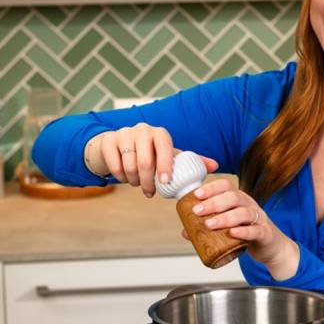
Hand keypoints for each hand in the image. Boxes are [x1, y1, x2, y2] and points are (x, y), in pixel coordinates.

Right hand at [87, 124, 217, 196]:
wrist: (119, 146)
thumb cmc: (151, 153)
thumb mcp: (170, 156)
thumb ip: (191, 161)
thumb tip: (215, 165)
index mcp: (160, 133)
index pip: (165, 148)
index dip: (165, 166)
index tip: (166, 182)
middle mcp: (142, 130)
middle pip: (145, 161)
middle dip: (148, 182)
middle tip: (150, 193)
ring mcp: (123, 133)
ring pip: (129, 165)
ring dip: (134, 181)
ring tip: (138, 184)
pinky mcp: (108, 140)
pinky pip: (113, 164)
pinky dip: (119, 176)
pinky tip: (124, 178)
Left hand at [181, 178, 299, 279]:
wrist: (271, 247)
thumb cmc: (247, 233)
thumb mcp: (228, 227)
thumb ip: (208, 228)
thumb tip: (185, 231)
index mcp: (239, 200)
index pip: (226, 186)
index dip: (212, 188)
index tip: (196, 195)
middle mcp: (249, 205)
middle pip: (233, 197)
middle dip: (213, 203)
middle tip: (197, 211)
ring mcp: (259, 219)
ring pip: (243, 213)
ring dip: (225, 218)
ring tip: (209, 224)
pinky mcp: (265, 233)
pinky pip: (255, 230)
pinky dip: (244, 231)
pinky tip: (233, 233)